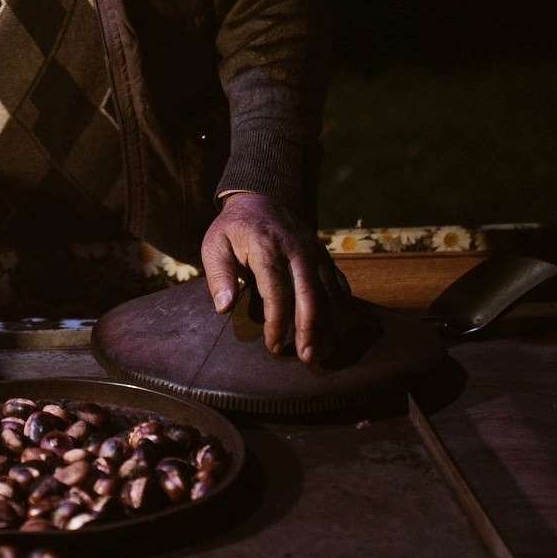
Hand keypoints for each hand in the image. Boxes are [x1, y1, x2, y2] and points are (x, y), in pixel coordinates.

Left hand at [200, 192, 347, 364]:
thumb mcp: (215, 245)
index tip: (273, 346)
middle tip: (307, 358)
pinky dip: (341, 310)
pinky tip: (337, 332)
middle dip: (310, 329)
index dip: (277, 321)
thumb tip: (224, 307)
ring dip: (329, 326)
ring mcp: (315, 253)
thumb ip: (219, 276)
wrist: (261, 199)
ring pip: (330, 293)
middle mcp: (296, 250)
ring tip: (323, 353)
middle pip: (310, 294)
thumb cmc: (234, 229)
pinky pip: (339, 285)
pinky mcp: (325, 257)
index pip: (276, 289)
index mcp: (266, 247)